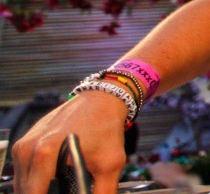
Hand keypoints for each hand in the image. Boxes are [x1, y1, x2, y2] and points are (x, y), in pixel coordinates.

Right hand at [12, 91, 128, 193]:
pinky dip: (35, 179)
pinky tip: (53, 178)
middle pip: (27, 191)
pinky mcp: (24, 143)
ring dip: (38, 189)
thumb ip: (103, 191)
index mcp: (44, 154)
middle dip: (45, 193)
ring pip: (22, 184)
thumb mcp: (110, 164)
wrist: (101, 100)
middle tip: (67, 189)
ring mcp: (23, 145)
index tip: (66, 193)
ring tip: (61, 185)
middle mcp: (28, 149)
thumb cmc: (106, 128)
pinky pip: (23, 171)